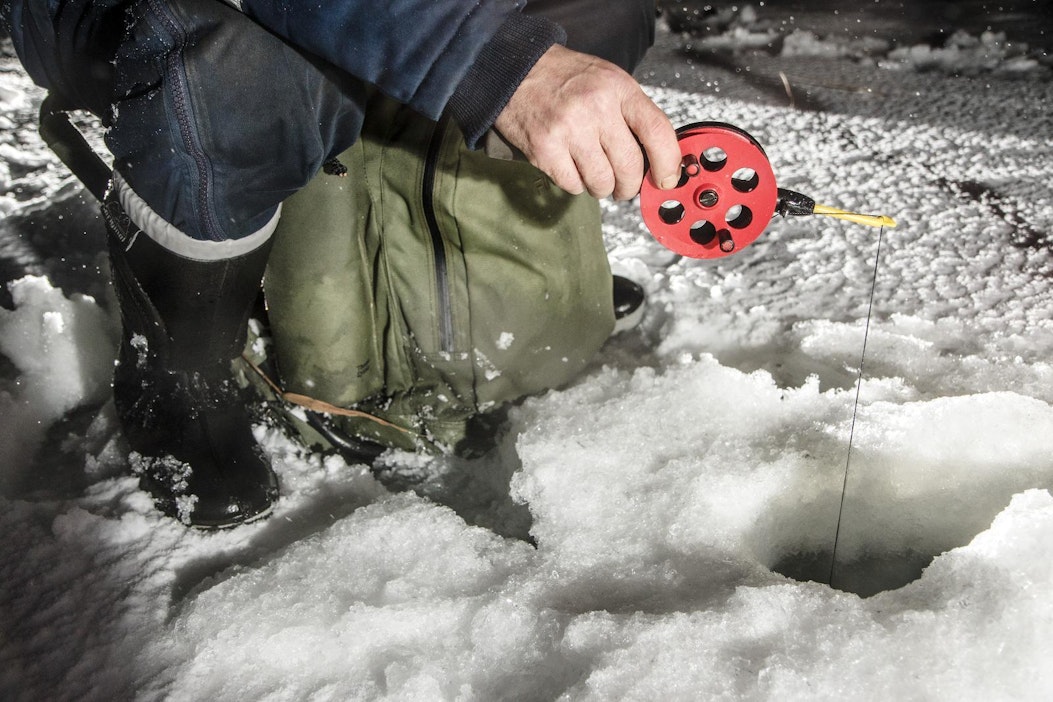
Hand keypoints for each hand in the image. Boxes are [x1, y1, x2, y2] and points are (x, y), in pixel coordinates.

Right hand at [494, 45, 681, 200]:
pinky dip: (576, 184)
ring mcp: (569, 130)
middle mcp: (596, 108)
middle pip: (630, 167)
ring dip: (602, 188)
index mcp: (618, 89)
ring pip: (602, 183)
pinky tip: (571, 167)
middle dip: (629, 186)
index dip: (668, 163)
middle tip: (623, 186)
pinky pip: (573, 185)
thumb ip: (634, 116)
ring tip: (594, 174)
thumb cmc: (567, 79)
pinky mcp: (545, 149)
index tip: (666, 179)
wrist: (519, 71)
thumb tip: (658, 160)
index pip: (657, 131)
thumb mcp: (609, 82)